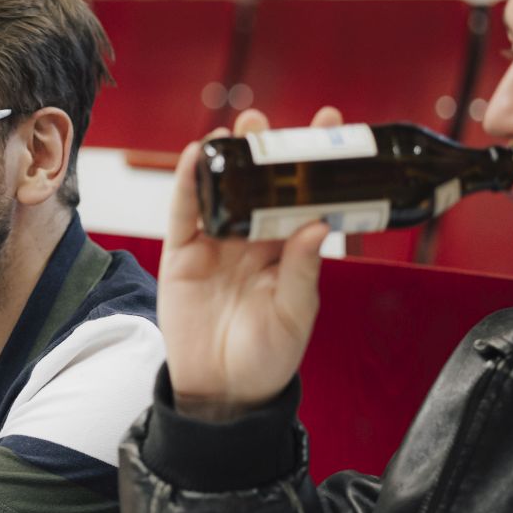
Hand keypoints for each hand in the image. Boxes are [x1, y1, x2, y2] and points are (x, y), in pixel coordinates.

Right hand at [159, 106, 340, 420]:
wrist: (221, 391)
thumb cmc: (267, 356)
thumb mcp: (293, 315)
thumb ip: (301, 271)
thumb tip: (316, 225)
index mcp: (286, 250)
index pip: (302, 196)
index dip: (314, 162)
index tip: (329, 125)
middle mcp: (252, 239)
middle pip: (259, 184)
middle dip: (266, 150)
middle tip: (272, 121)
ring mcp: (216, 243)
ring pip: (222, 189)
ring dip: (230, 158)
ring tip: (241, 130)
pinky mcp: (183, 254)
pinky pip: (185, 211)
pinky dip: (189, 182)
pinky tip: (199, 155)